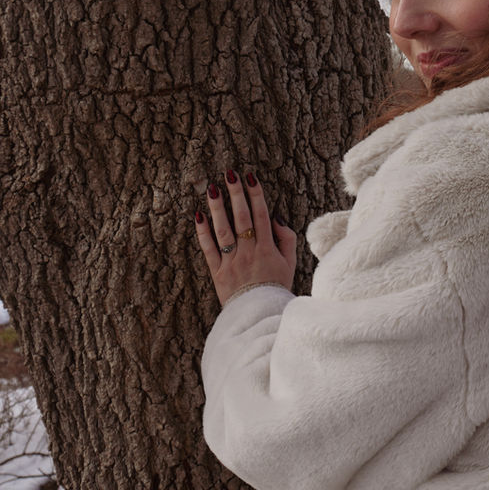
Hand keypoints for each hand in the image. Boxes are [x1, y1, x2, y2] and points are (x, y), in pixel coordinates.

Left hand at [196, 170, 296, 306]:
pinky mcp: (218, 272)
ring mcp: (232, 262)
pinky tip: (198, 215)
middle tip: (230, 174)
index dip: (256, 195)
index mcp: (267, 248)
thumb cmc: (276, 287)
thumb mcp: (291, 263)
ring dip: (217, 208)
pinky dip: (202, 233)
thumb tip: (276, 218)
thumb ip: (286, 239)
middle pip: (242, 218)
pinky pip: (208, 250)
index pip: (261, 215)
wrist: (260, 316)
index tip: (250, 177)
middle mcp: (248, 252)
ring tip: (212, 188)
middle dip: (236, 194)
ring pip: (223, 230)